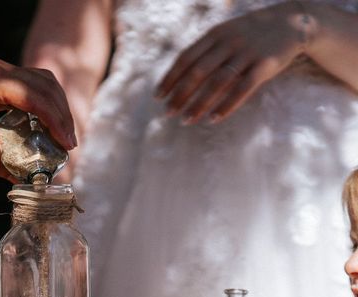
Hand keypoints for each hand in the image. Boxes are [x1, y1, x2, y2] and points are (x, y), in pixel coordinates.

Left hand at [0, 59, 76, 180]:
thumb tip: (20, 181)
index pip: (37, 98)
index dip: (57, 121)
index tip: (67, 144)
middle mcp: (1, 70)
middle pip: (47, 86)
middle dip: (63, 114)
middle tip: (69, 143)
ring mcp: (1, 69)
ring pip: (43, 81)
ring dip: (57, 106)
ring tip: (63, 134)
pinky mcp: (0, 75)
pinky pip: (33, 84)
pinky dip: (45, 101)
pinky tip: (47, 122)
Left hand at [156, 1, 309, 123]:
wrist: (293, 21)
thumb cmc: (251, 34)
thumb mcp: (226, 35)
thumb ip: (206, 52)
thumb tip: (179, 79)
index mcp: (214, 35)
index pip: (185, 58)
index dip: (170, 78)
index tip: (158, 96)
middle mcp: (228, 42)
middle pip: (197, 72)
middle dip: (180, 94)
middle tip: (167, 113)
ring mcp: (247, 52)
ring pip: (217, 82)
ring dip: (199, 103)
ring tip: (186, 120)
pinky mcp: (266, 64)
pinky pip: (244, 88)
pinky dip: (227, 105)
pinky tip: (214, 119)